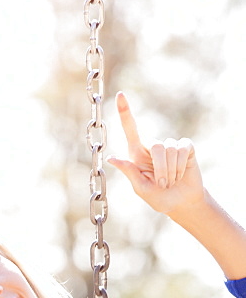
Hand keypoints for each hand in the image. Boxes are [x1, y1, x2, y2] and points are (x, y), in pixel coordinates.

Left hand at [108, 92, 204, 215]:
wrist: (182, 203)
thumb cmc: (159, 197)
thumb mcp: (141, 189)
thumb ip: (130, 172)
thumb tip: (112, 158)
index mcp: (137, 154)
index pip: (131, 129)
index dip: (125, 112)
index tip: (120, 95)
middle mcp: (153, 146)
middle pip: (157, 146)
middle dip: (161, 169)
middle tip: (163, 185)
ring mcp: (170, 145)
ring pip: (170, 150)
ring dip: (172, 171)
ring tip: (171, 181)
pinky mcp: (186, 147)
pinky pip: (183, 150)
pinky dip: (181, 166)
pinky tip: (181, 173)